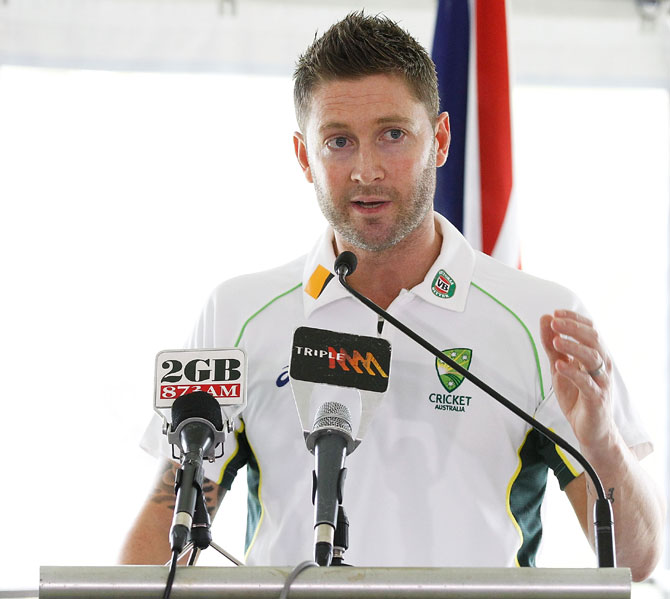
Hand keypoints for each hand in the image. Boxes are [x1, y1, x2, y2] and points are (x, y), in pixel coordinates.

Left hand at [540, 310, 614, 453]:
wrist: (591, 429)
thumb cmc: (578, 397)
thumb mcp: (559, 367)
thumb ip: (552, 345)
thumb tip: (546, 319)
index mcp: (595, 355)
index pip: (589, 330)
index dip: (574, 319)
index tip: (556, 313)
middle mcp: (601, 365)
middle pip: (593, 339)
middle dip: (572, 328)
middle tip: (555, 323)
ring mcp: (601, 381)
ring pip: (592, 357)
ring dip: (573, 346)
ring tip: (556, 341)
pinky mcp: (597, 398)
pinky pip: (587, 382)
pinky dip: (573, 372)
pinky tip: (560, 365)